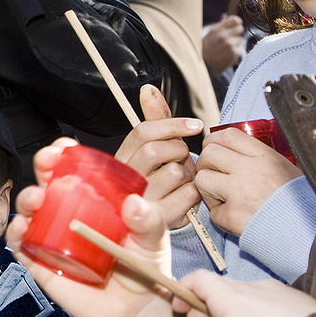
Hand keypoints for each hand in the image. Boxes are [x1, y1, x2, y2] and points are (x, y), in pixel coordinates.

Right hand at [6, 138, 175, 316]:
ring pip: (30, 211)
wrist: (136, 314)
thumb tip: (135, 203)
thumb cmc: (145, 272)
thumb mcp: (154, 242)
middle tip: (48, 160)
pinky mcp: (41, 263)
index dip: (67, 156)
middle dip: (43, 166)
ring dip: (28, 199)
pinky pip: (21, 245)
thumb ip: (150, 222)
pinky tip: (22, 228)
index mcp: (95, 203)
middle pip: (48, 183)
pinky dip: (16, 234)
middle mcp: (69, 215)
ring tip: (37, 198)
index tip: (67, 147)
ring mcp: (52, 238)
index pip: (76, 171)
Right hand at [115, 85, 201, 230]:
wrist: (153, 227)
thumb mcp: (153, 149)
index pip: (142, 132)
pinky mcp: (159, 219)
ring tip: (182, 181)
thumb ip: (154, 120)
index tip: (195, 125)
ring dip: (189, 173)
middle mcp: (124, 179)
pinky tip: (186, 197)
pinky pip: (189, 194)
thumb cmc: (157, 180)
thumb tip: (148, 89)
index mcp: (120, 160)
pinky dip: (195, 193)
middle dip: (179, 150)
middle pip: (156, 150)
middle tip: (184, 158)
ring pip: (176, 172)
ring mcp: (140, 200)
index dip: (171, 124)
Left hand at [194, 129, 301, 236]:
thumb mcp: (282, 168)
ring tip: (224, 196)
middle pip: (209, 154)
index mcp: (265, 157)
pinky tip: (235, 215)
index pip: (228, 136)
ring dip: (208, 188)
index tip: (216, 149)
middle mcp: (249, 172)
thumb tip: (231, 149)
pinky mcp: (231, 216)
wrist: (307, 231)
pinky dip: (220, 214)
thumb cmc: (297, 200)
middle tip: (215, 174)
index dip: (216, 141)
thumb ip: (256, 157)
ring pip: (202, 179)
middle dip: (207, 163)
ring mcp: (238, 194)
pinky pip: (212, 210)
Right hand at [201, 15, 245, 74]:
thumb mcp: (209, 35)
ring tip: (225, 49)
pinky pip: (238, 49)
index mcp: (216, 29)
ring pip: (240, 40)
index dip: (237, 22)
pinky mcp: (234, 53)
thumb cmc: (205, 49)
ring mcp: (229, 45)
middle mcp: (223, 36)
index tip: (236, 25)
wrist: (203, 65)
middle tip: (230, 38)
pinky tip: (225, 55)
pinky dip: (233, 52)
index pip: (234, 19)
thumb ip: (219, 25)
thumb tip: (225, 16)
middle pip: (240, 28)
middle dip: (236, 33)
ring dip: (235, 44)